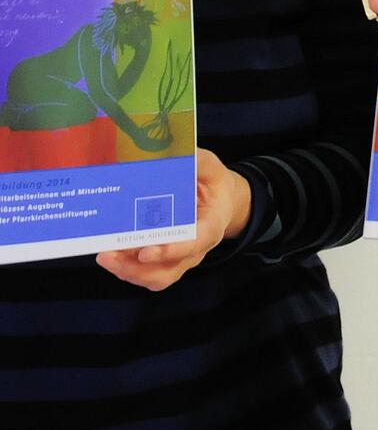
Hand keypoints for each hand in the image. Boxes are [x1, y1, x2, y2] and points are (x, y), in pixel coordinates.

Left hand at [95, 147, 250, 291]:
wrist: (221, 202)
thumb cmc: (215, 184)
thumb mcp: (212, 168)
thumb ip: (198, 162)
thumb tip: (179, 152)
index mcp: (211, 225)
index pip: (193, 243)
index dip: (169, 251)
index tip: (145, 252)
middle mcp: (196, 249)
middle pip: (168, 270)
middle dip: (136, 268)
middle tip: (109, 255)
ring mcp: (181, 259)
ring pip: (156, 277)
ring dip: (128, 271)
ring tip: (105, 257)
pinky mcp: (167, 261)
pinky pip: (148, 274)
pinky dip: (128, 269)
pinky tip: (111, 255)